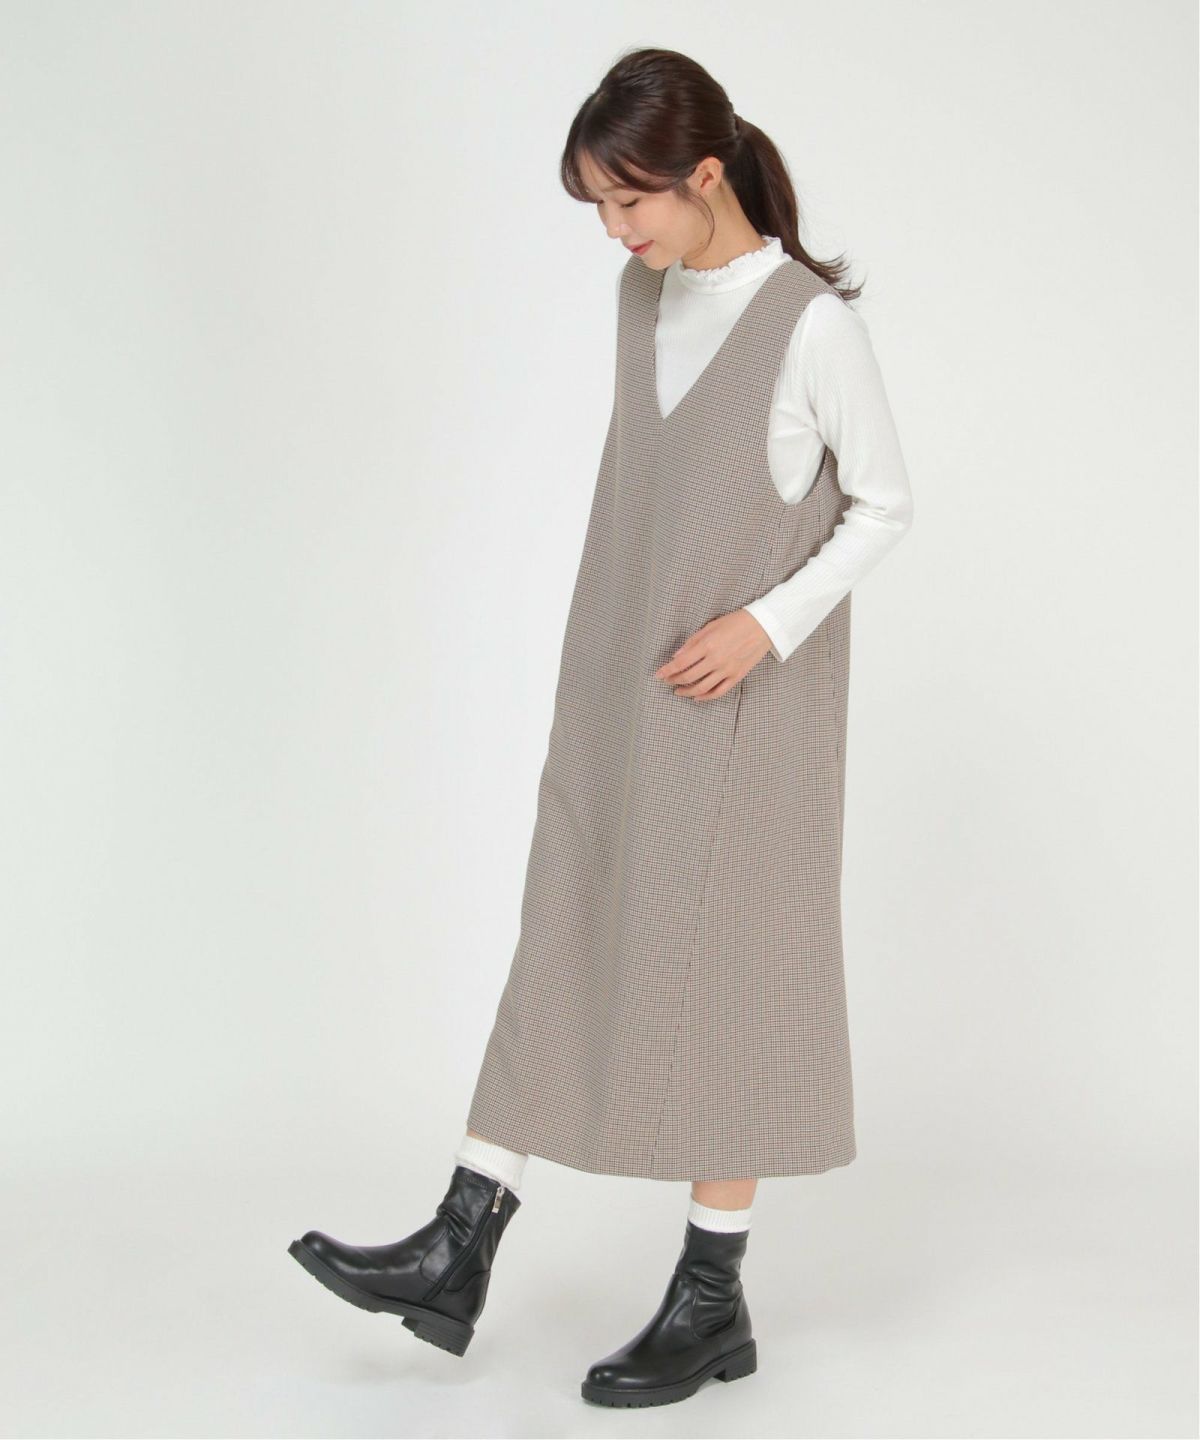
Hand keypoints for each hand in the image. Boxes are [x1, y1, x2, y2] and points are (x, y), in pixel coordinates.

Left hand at [653, 608, 772, 700]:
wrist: (763, 626)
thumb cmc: (735, 622)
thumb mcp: (710, 626)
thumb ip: (692, 642)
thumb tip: (676, 656)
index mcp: (707, 645)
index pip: (680, 663)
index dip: (667, 670)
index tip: (658, 675)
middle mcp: (716, 660)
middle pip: (688, 677)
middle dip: (673, 680)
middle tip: (667, 681)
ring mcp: (727, 670)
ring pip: (701, 688)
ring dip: (686, 692)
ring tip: (678, 691)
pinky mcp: (737, 676)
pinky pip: (718, 692)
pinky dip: (705, 697)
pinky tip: (697, 697)